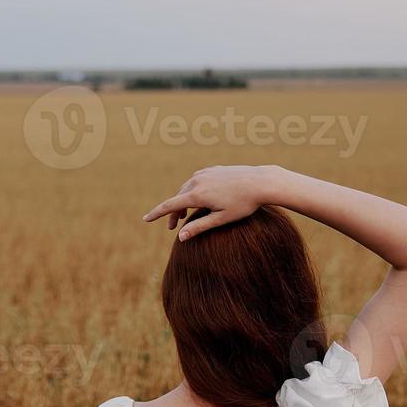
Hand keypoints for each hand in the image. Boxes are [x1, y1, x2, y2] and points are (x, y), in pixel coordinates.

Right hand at [141, 165, 282, 240]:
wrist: (261, 182)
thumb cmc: (243, 204)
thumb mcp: (221, 219)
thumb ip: (199, 227)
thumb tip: (181, 237)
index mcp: (197, 195)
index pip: (170, 206)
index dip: (156, 214)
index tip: (145, 219)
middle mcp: (197, 181)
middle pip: (177, 198)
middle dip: (173, 212)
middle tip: (173, 227)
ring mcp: (205, 173)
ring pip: (186, 188)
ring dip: (183, 201)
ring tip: (185, 214)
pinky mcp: (213, 169)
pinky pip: (196, 180)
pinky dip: (192, 190)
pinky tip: (198, 197)